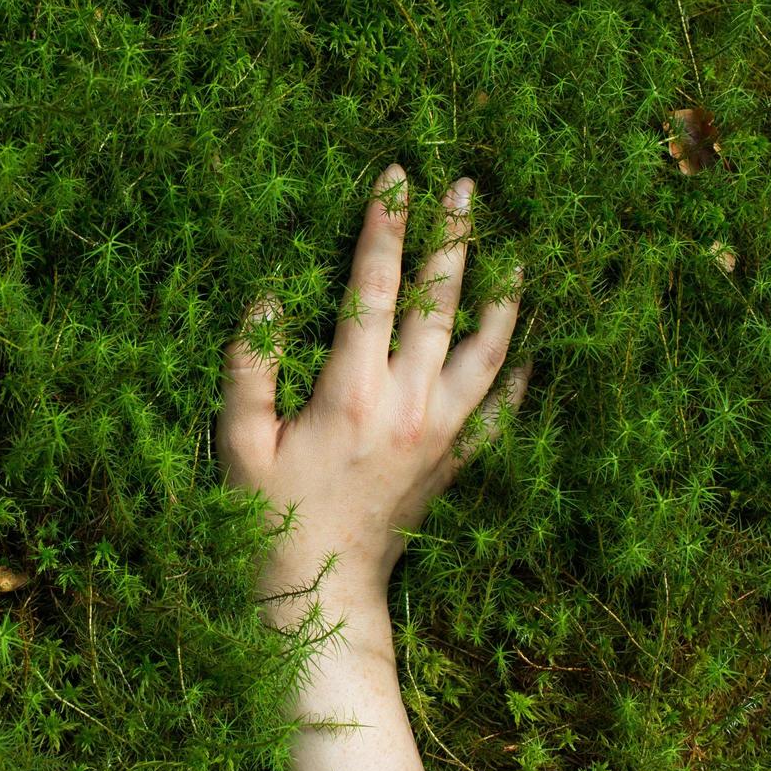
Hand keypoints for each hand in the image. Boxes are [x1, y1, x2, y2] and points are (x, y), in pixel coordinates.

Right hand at [219, 163, 529, 605]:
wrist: (321, 591)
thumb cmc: (270, 516)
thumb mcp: (240, 443)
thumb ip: (250, 368)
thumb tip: (266, 299)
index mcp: (353, 391)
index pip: (375, 288)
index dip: (385, 227)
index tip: (397, 178)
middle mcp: (409, 404)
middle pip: (440, 304)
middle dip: (452, 239)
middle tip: (465, 187)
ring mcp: (441, 434)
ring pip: (486, 350)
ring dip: (498, 295)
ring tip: (513, 250)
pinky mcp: (454, 462)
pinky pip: (501, 412)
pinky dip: (519, 375)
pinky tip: (531, 346)